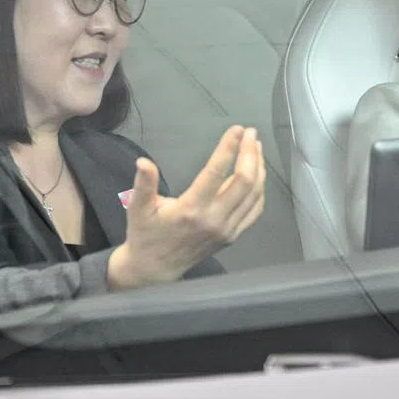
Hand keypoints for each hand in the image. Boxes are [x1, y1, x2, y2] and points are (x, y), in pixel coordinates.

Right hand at [107, 125, 265, 289]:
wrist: (156, 268)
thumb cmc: (146, 234)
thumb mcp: (138, 208)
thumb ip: (143, 185)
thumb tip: (143, 162)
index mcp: (191, 209)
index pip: (216, 172)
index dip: (228, 148)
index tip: (235, 130)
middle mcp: (213, 219)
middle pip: (243, 181)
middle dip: (250, 153)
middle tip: (250, 132)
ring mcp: (226, 229)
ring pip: (253, 194)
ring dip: (258, 167)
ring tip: (255, 146)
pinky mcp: (232, 236)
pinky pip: (254, 210)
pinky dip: (260, 189)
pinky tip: (258, 173)